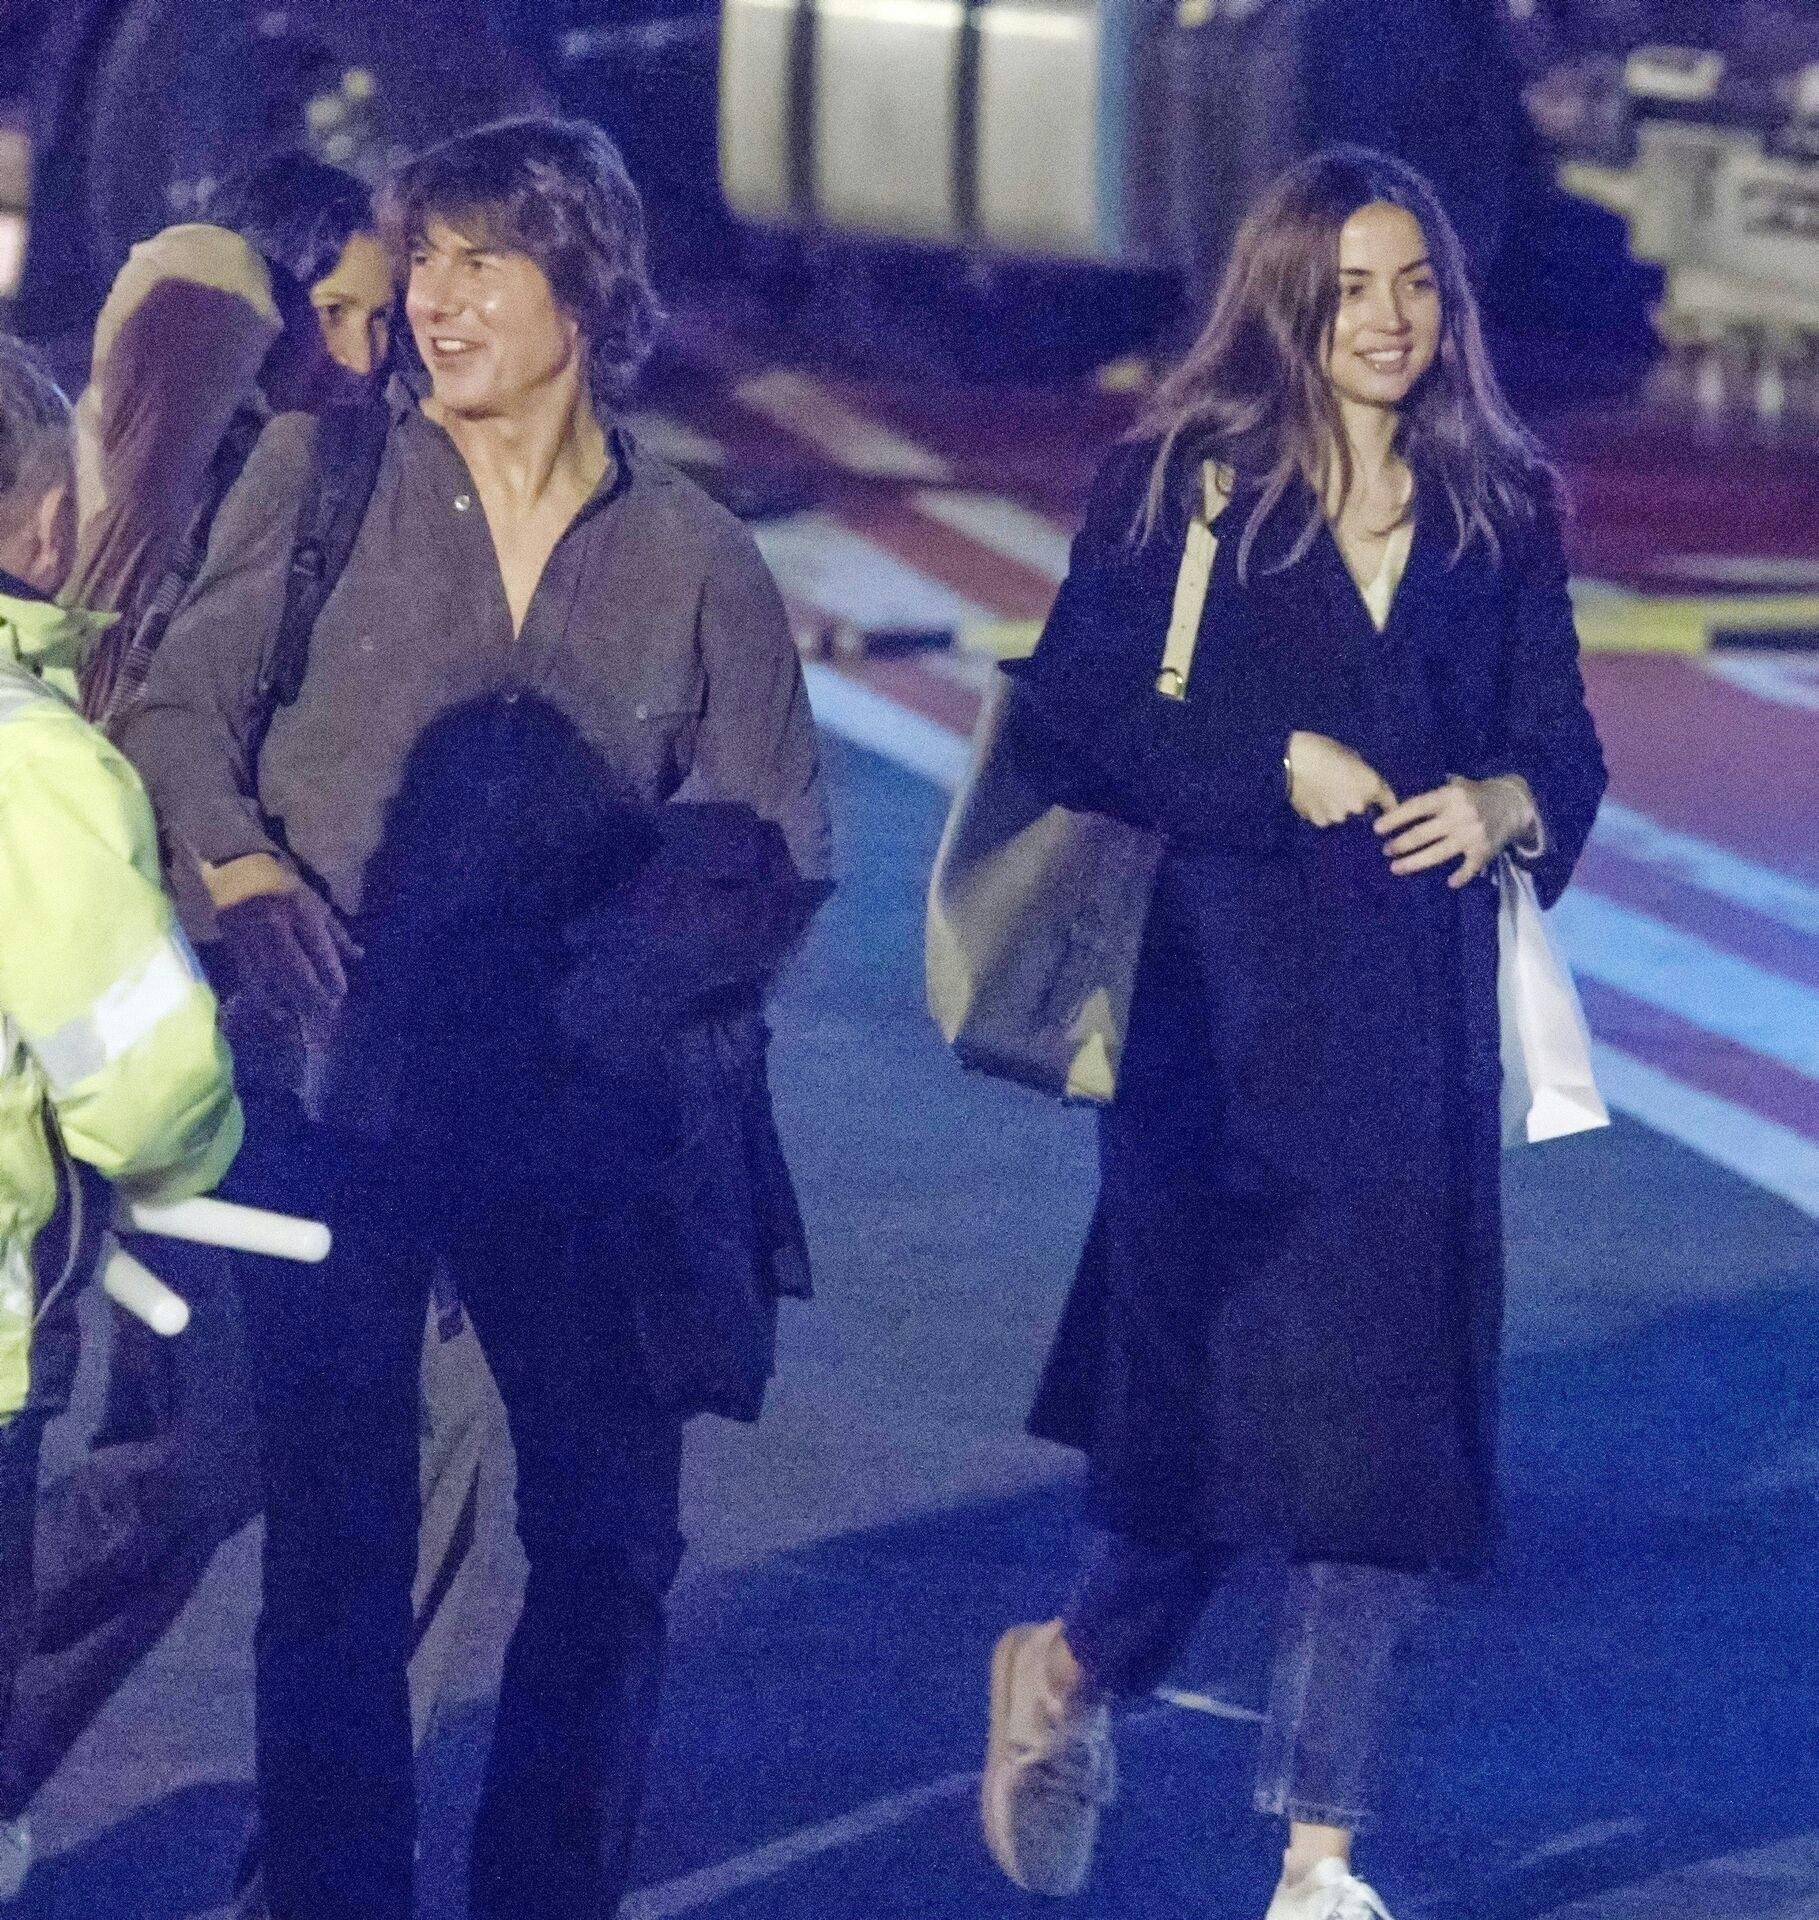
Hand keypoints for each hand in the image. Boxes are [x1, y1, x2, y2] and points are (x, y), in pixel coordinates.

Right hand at [217, 884, 360, 1027]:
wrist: (239, 874)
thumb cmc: (285, 890)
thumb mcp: (315, 903)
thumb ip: (336, 933)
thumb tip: (358, 956)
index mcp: (300, 911)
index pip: (319, 949)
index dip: (331, 974)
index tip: (340, 993)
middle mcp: (276, 925)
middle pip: (296, 967)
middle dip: (313, 993)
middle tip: (326, 1010)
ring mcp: (252, 936)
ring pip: (273, 976)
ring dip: (290, 999)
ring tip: (305, 1014)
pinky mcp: (235, 946)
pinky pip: (251, 977)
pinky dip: (265, 997)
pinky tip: (277, 1010)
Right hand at [1285, 731, 1396, 826]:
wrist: (1291, 759)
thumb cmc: (1322, 749)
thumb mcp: (1350, 755)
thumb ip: (1362, 774)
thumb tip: (1362, 783)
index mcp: (1372, 786)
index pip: (1389, 803)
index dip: (1386, 803)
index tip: (1382, 804)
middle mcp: (1359, 806)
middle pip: (1363, 809)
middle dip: (1356, 801)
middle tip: (1341, 788)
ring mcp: (1339, 816)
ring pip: (1342, 814)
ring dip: (1337, 807)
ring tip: (1323, 793)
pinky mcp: (1319, 822)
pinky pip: (1325, 818)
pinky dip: (1321, 811)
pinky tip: (1311, 798)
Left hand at [1374, 775, 1536, 888]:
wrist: (1514, 803)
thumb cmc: (1476, 796)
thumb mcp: (1456, 787)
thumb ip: (1432, 797)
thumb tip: (1396, 805)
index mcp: (1450, 796)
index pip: (1416, 807)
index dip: (1394, 819)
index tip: (1377, 829)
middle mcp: (1459, 815)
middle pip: (1422, 834)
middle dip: (1400, 844)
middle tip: (1386, 851)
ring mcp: (1472, 835)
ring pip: (1437, 854)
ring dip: (1414, 863)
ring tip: (1396, 867)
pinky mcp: (1484, 851)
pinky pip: (1468, 869)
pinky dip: (1460, 877)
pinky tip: (1450, 883)